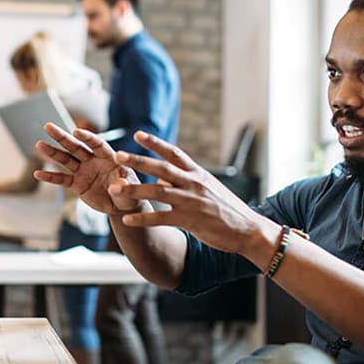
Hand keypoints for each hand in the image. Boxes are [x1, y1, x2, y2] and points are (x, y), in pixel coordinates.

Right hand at [34, 123, 143, 214]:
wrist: (122, 206)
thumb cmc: (130, 194)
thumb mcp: (131, 190)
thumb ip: (125, 185)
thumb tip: (120, 183)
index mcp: (109, 157)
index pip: (97, 144)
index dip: (87, 137)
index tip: (76, 131)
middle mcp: (94, 161)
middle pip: (77, 146)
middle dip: (63, 137)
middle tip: (48, 126)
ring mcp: (84, 171)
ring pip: (67, 160)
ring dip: (53, 153)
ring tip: (39, 144)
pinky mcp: (77, 184)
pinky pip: (63, 179)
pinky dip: (51, 177)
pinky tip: (38, 174)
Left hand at [109, 131, 278, 255]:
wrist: (248, 229)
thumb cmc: (227, 209)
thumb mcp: (208, 188)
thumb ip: (185, 180)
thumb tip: (161, 175)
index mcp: (198, 173)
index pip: (174, 152)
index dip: (155, 143)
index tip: (138, 134)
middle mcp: (194, 183)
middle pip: (162, 168)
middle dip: (138, 161)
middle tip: (117, 155)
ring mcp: (192, 201)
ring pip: (158, 191)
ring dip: (134, 190)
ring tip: (114, 189)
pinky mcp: (191, 220)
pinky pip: (162, 218)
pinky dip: (143, 218)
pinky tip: (127, 219)